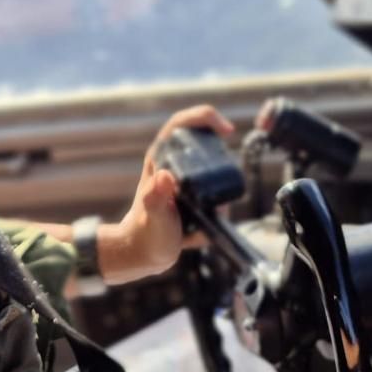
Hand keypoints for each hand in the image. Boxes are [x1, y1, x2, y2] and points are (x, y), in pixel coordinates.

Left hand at [99, 104, 234, 285]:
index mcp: (159, 160)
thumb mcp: (154, 220)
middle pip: (201, 140)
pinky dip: (216, 206)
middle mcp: (170, 162)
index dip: (205, 117)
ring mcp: (181, 176)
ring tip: (204, 220)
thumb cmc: (146, 237)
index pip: (181, 123)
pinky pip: (211, 188)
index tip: (227, 131)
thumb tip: (165, 176)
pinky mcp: (190, 190)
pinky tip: (198, 230)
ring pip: (210, 167)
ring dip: (217, 191)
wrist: (144, 254)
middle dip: (218, 164)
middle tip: (216, 196)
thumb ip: (156, 200)